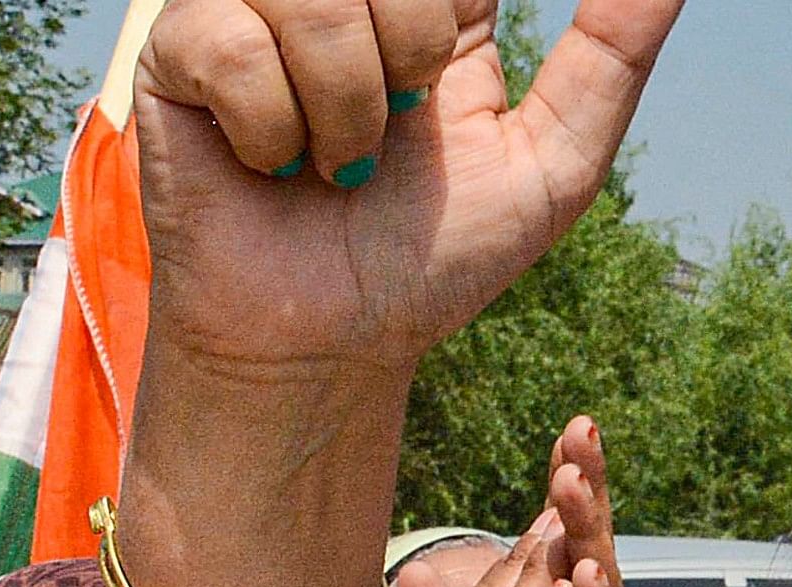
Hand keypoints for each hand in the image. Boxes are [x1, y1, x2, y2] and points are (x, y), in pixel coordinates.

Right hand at [131, 0, 685, 379]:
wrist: (325, 347)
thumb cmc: (429, 263)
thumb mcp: (553, 164)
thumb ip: (612, 54)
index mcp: (429, 0)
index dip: (449, 4)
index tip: (448, 77)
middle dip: (410, 51)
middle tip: (393, 132)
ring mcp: (250, 8)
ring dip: (344, 104)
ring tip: (334, 163)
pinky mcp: (179, 49)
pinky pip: (232, 41)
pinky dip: (271, 125)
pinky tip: (270, 165)